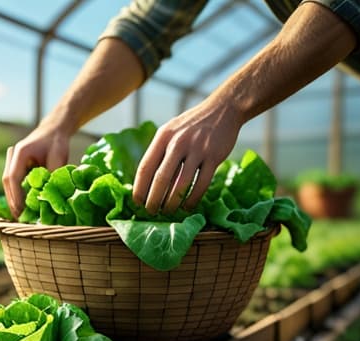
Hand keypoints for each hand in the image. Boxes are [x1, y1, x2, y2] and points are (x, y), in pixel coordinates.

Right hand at [2, 122, 70, 217]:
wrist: (54, 131)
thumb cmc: (57, 142)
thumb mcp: (58, 156)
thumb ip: (52, 174)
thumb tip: (48, 194)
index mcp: (20, 152)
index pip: (12, 177)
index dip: (15, 195)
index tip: (20, 210)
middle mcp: (13, 158)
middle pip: (6, 182)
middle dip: (12, 201)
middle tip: (19, 218)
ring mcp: (13, 163)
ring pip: (8, 184)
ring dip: (13, 199)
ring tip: (21, 216)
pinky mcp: (17, 168)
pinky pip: (14, 183)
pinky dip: (17, 195)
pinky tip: (23, 207)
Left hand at [132, 98, 242, 213]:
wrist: (222, 110)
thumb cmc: (191, 125)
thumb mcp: (170, 130)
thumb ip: (159, 151)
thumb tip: (145, 181)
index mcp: (163, 136)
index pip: (145, 167)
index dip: (139, 187)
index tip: (137, 202)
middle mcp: (178, 143)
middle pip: (161, 178)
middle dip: (154, 199)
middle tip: (151, 211)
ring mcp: (197, 150)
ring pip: (181, 184)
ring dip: (173, 202)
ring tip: (168, 211)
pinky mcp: (214, 157)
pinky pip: (201, 184)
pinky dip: (193, 198)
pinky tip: (188, 206)